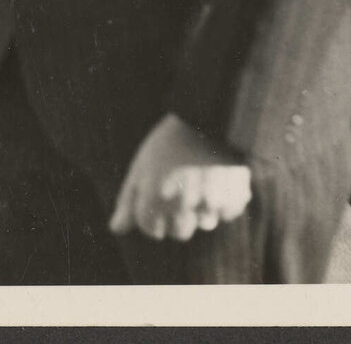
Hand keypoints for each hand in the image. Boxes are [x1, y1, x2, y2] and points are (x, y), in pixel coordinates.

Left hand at [109, 114, 251, 241]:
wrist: (209, 118)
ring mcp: (210, 204)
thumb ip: (129, 200)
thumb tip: (116, 229)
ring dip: (201, 210)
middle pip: (179, 232)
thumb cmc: (169, 142)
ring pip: (204, 224)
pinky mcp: (234, 200)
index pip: (150, 229)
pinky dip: (223, 202)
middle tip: (180, 189)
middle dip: (176, 217)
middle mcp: (182, 205)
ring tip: (200, 181)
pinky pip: (226, 214)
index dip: (151, 216)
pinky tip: (218, 180)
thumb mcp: (142, 165)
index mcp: (155, 197)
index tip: (155, 199)